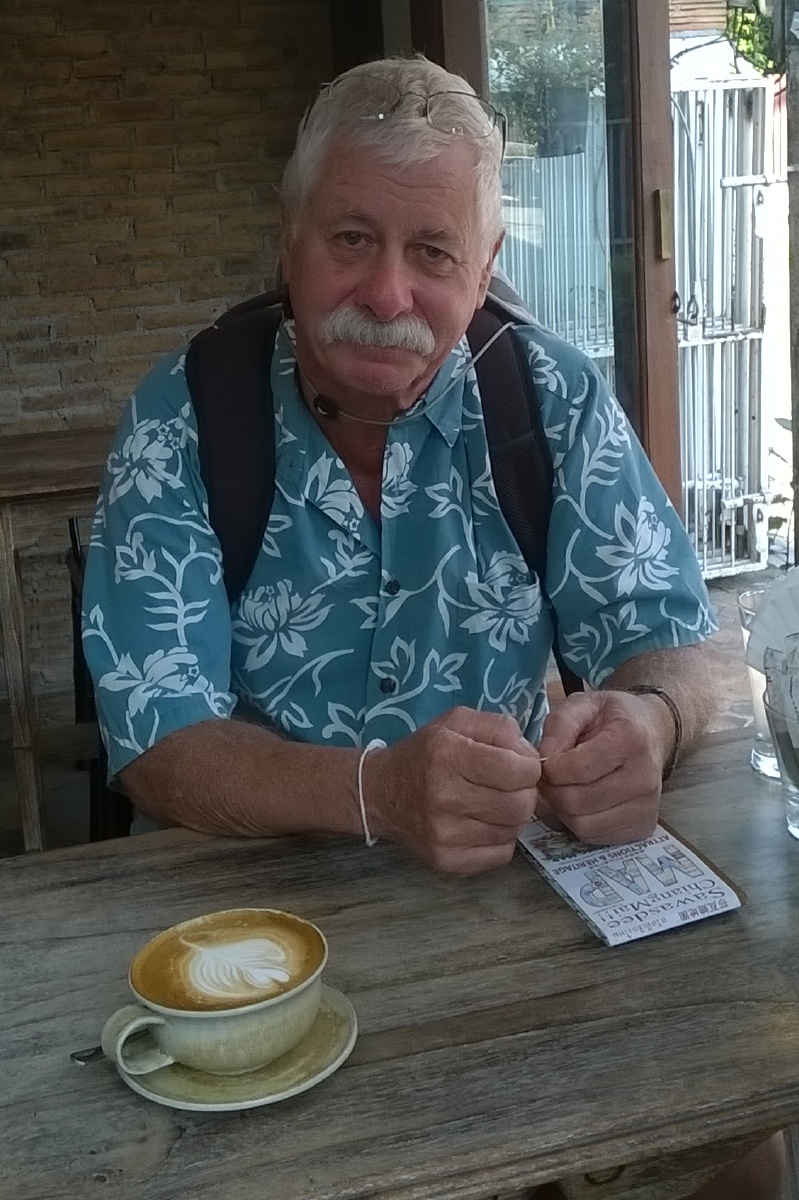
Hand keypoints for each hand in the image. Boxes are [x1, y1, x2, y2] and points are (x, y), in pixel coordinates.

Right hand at [364, 707, 541, 874]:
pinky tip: (483, 823)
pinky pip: (502, 854)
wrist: (379, 794)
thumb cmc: (424, 754)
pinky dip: (501, 839)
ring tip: (493, 803)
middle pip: (521, 804)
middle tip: (509, 785)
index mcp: (448, 756)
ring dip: (512, 815)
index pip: (517, 770)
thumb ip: (499, 727)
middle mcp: (445, 797)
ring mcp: (445, 835)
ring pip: (514, 830)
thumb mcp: (456, 722)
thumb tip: (529, 754)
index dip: (529, 766)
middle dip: (525, 791)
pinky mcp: (447, 861)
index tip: (518, 765)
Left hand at [536, 690, 672, 844]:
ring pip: (582, 824)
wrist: (653, 734)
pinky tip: (581, 801)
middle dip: (553, 789)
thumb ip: (559, 725)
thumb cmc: (613, 718)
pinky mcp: (643, 827)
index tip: (547, 759)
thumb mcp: (583, 705)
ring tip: (565, 787)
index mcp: (630, 739)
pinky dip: (578, 822)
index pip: (575, 769)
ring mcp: (647, 807)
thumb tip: (543, 758)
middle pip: (576, 801)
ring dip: (562, 809)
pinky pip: (594, 836)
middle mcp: (644, 777)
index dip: (549, 767)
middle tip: (551, 776)